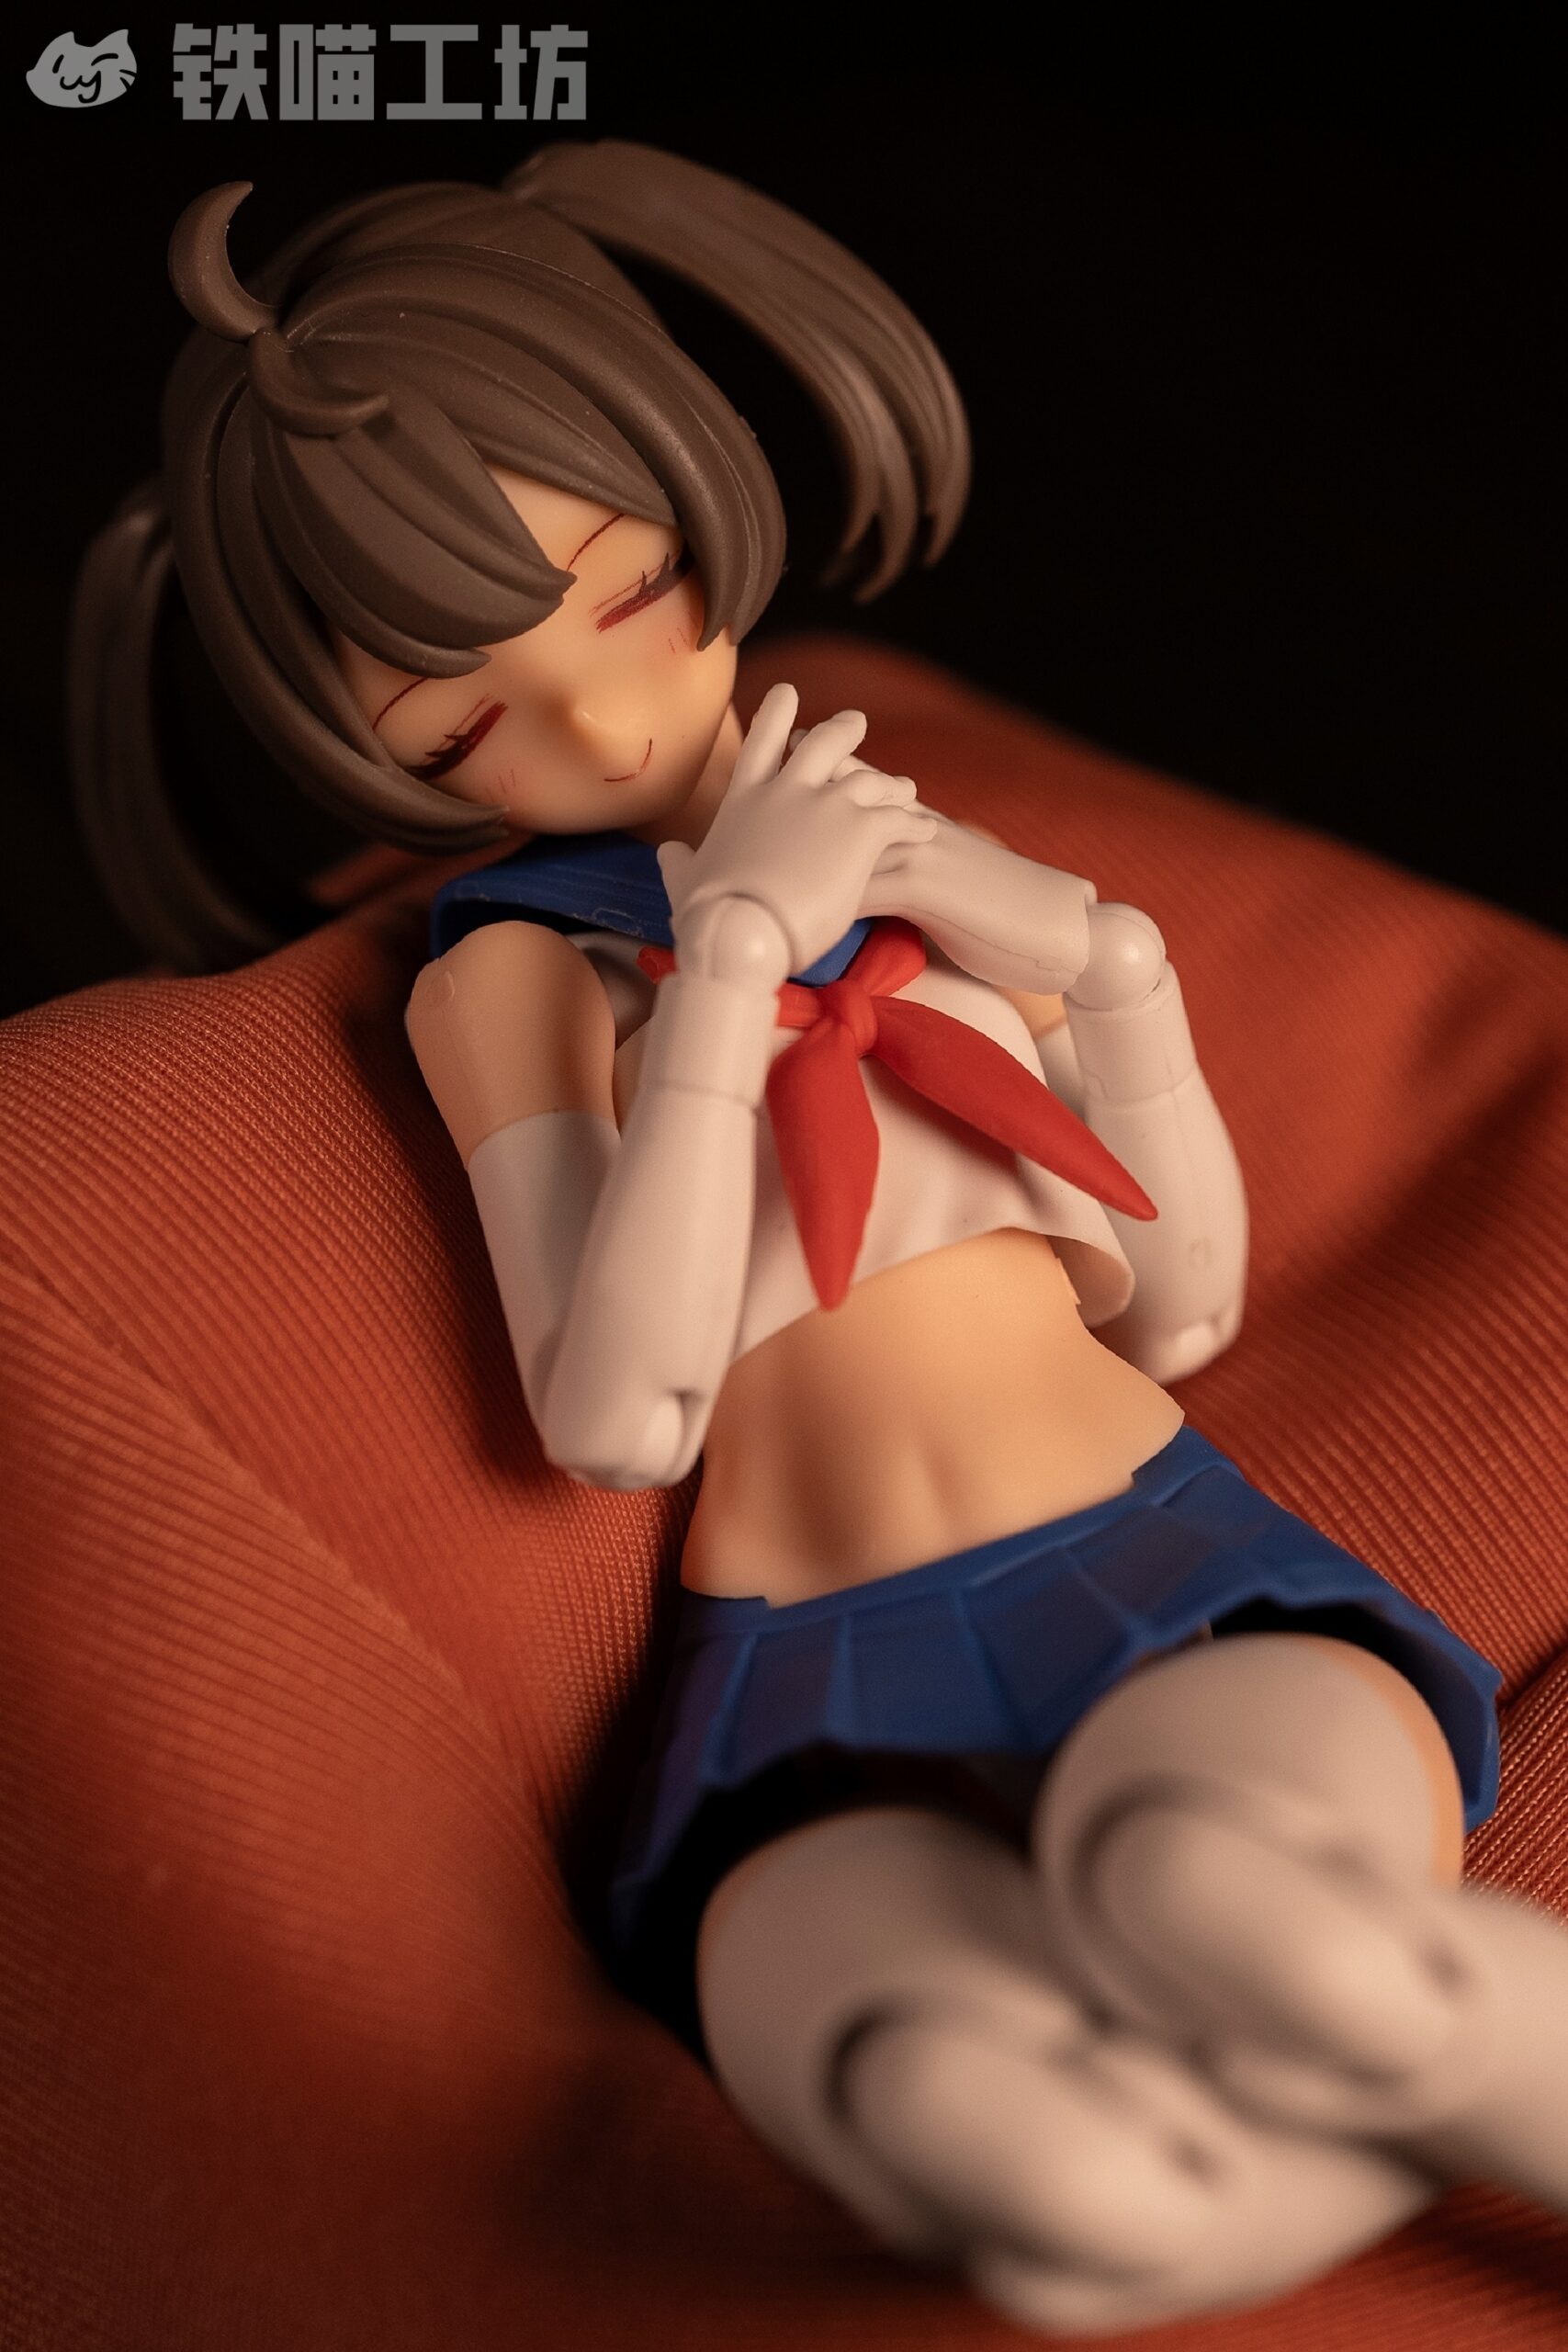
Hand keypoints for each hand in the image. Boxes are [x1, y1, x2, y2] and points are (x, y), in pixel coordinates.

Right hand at [658, 683, 935, 979]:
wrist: (742, 932)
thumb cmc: (708, 915)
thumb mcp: (684, 880)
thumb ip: (679, 861)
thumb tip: (667, 852)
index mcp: (745, 798)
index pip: (762, 742)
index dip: (776, 714)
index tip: (788, 692)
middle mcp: (787, 790)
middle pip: (823, 743)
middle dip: (843, 729)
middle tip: (856, 722)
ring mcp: (827, 806)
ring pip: (870, 780)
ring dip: (890, 784)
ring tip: (907, 790)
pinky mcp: (861, 832)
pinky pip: (897, 819)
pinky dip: (912, 823)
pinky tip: (924, 830)